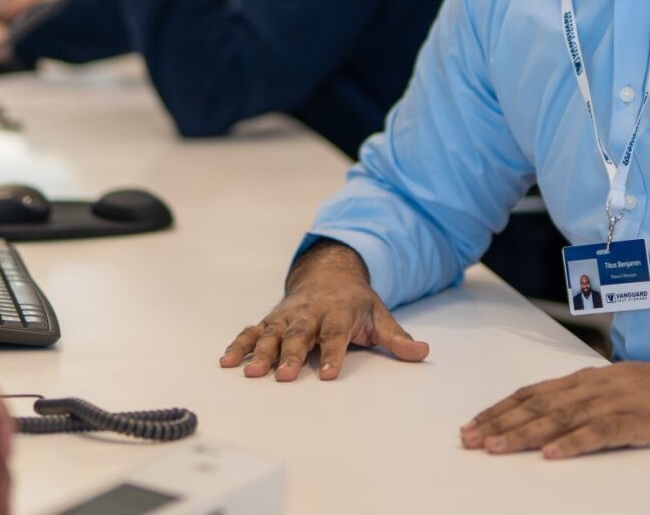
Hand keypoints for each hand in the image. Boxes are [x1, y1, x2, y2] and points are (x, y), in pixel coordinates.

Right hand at [218, 241, 429, 381]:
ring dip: (260, 352)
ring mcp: (287, 316)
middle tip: (283, 376)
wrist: (328, 273)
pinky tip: (227, 361)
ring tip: (251, 372)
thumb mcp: (380, 315)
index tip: (332, 375)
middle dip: (291, 355)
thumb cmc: (355, 302)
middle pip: (300, 335)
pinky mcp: (271, 320)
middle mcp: (310, 313)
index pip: (336, 335)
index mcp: (338, 312)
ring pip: (272, 333)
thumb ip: (397, 337)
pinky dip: (238, 344)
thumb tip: (423, 352)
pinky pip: (251, 330)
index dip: (335, 354)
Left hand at [459, 354, 649, 459]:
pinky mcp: (635, 421)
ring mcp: (613, 402)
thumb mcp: (612, 390)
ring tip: (496, 448)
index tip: (473, 425)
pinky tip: (552, 455)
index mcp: (584, 380)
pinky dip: (573, 443)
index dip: (500, 409)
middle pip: (537, 405)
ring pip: (559, 418)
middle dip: (499, 423)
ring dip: (524, 434)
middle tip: (469, 439)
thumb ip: (580, 399)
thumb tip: (544, 417)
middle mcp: (592, 387)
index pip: (532, 393)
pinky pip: (599, 432)